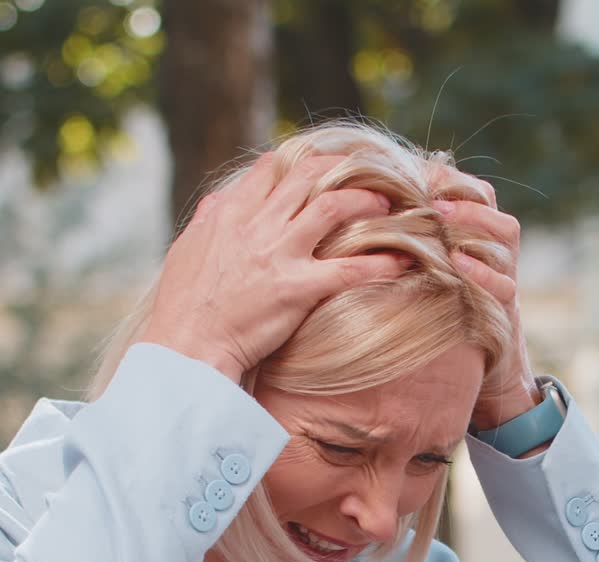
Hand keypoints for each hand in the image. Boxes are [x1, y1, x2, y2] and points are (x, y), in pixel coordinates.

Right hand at [139, 153, 407, 382]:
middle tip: (370, 178)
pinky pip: (349, 269)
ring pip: (334, 207)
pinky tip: (402, 262)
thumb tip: (219, 199)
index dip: (304, 162)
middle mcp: (257, 225)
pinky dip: (380, 263)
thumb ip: (207, 221)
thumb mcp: (186, 251)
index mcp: (230, 213)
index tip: (326, 167)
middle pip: (310, 176)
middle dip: (345, 170)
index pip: (273, 168)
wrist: (188, 348)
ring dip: (367, 203)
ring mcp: (279, 254)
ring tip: (388, 209)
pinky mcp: (297, 288)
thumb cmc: (183, 308)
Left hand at [432, 178, 539, 428]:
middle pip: (488, 200)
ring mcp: (506, 277)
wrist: (483, 372)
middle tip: (429, 191)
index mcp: (478, 234)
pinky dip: (482, 271)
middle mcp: (497, 249)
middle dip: (459, 193)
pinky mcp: (507, 310)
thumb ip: (410, 247)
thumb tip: (366, 213)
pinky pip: (504, 284)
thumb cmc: (444, 317)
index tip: (417, 171)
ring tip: (440, 216)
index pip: (472, 188)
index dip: (448, 176)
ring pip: (504, 234)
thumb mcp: (424, 277)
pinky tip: (457, 263)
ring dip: (471, 223)